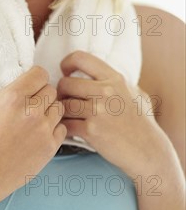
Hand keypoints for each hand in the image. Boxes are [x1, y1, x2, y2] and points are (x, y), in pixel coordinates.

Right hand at [0, 66, 65, 205]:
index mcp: (13, 98)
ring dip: (50, 109)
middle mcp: (32, 112)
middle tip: (32, 99)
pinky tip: (41, 130)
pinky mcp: (49, 147)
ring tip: (38, 114)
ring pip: (59, 108)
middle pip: (51, 90)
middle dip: (42, 92)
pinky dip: (53, 128)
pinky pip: (61, 128)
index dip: (36, 76)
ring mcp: (43, 130)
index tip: (31, 81)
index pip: (40, 74)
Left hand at [57, 50, 168, 177]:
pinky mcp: (92, 131)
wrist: (149, 150)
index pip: (80, 58)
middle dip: (61, 93)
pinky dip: (64, 128)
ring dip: (61, 112)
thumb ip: (116, 81)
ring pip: (62, 105)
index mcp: (114, 78)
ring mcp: (98, 111)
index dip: (66, 64)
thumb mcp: (135, 93)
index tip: (65, 73)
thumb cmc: (142, 122)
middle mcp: (106, 91)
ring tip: (68, 117)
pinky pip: (65, 125)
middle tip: (66, 101)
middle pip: (65, 83)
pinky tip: (71, 130)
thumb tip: (98, 71)